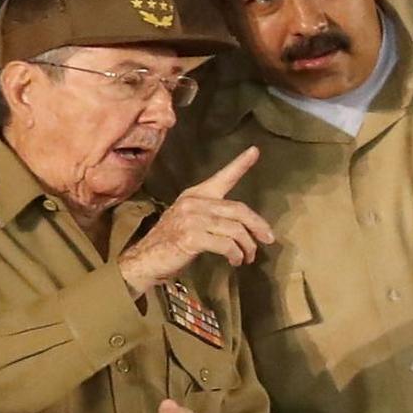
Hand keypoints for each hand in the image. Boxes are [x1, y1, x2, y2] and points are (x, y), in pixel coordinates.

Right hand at [118, 146, 273, 295]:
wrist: (144, 260)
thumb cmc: (169, 243)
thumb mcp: (189, 221)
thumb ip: (211, 217)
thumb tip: (241, 228)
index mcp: (195, 194)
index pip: (222, 177)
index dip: (240, 164)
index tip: (255, 151)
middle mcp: (195, 202)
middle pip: (238, 209)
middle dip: (257, 225)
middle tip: (268, 238)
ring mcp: (193, 219)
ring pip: (235, 229)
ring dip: (247, 246)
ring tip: (248, 257)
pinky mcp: (192, 236)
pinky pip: (226, 244)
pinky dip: (235, 254)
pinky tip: (235, 261)